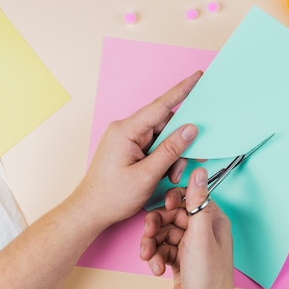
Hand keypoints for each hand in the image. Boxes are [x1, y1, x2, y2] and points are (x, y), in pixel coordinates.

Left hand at [71, 71, 202, 230]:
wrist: (90, 211)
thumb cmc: (112, 196)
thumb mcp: (148, 175)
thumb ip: (171, 150)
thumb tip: (191, 129)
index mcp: (126, 130)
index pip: (160, 106)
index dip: (182, 90)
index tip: (197, 77)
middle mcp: (126, 130)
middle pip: (165, 125)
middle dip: (180, 144)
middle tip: (191, 161)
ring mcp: (127, 139)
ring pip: (163, 138)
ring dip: (172, 156)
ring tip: (172, 177)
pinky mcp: (130, 148)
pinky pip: (155, 146)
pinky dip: (164, 159)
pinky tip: (165, 174)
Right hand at [139, 167, 233, 288]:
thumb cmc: (207, 277)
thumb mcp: (199, 235)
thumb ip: (197, 202)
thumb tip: (199, 172)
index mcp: (213, 220)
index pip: (190, 198)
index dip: (172, 201)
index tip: (162, 205)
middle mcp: (204, 231)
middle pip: (172, 215)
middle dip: (156, 225)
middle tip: (147, 234)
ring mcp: (192, 246)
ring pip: (164, 233)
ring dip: (153, 243)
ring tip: (147, 257)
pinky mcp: (181, 260)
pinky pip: (163, 249)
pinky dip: (156, 257)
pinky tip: (156, 269)